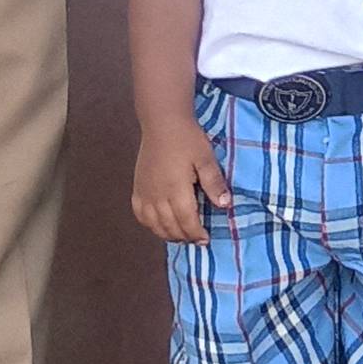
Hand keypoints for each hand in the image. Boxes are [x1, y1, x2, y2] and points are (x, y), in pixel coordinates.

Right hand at [132, 115, 231, 244]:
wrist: (163, 123)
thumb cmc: (187, 139)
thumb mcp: (206, 159)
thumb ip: (214, 183)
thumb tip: (225, 205)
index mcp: (176, 190)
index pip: (186, 221)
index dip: (196, 234)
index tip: (205, 240)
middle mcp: (157, 196)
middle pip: (170, 227)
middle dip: (184, 237)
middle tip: (196, 239)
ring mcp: (145, 193)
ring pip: (153, 225)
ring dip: (167, 234)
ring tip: (181, 236)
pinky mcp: (137, 188)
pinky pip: (140, 215)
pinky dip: (150, 225)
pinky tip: (159, 225)